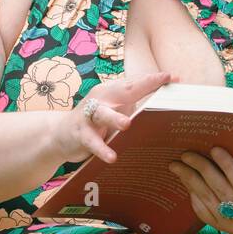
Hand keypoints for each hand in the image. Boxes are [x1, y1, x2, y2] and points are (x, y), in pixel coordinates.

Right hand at [53, 71, 177, 164]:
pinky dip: (102, 149)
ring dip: (115, 118)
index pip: (136, 82)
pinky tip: (112, 157)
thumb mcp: (116, 111)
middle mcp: (101, 98)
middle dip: (143, 85)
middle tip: (161, 82)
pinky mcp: (80, 134)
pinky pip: (92, 142)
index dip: (154, 79)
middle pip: (123, 90)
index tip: (173, 77)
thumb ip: (136, 107)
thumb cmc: (96, 122)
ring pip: (104, 114)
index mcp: (112, 92)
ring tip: (127, 124)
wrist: (59, 135)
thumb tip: (168, 109)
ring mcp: (89, 115)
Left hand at [168, 143, 232, 233]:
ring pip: (209, 202)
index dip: (228, 167)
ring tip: (176, 165)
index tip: (214, 149)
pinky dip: (193, 196)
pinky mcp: (224, 230)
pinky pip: (204, 213)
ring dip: (191, 182)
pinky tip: (185, 181)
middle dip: (203, 171)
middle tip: (187, 154)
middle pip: (223, 192)